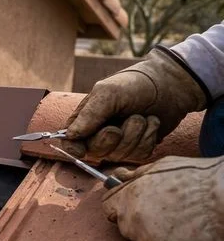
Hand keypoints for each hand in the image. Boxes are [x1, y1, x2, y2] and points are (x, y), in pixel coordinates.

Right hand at [62, 48, 206, 160]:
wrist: (169, 85)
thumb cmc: (134, 85)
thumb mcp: (108, 93)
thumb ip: (89, 115)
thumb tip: (71, 136)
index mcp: (85, 120)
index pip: (70, 143)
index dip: (73, 150)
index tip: (82, 150)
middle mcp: (98, 134)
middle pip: (96, 152)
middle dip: (114, 137)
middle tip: (128, 118)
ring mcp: (119, 144)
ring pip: (120, 155)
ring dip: (136, 134)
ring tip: (142, 116)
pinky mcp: (138, 149)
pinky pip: (139, 156)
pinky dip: (148, 138)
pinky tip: (152, 123)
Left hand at [103, 156, 223, 240]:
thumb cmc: (199, 179)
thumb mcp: (162, 166)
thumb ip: (137, 176)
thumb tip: (122, 177)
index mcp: (128, 199)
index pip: (108, 207)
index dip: (120, 205)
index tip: (130, 206)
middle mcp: (132, 224)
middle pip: (126, 228)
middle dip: (141, 223)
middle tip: (168, 216)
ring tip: (184, 227)